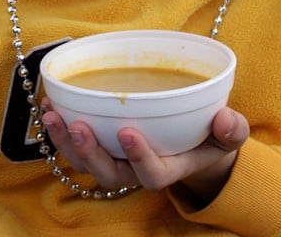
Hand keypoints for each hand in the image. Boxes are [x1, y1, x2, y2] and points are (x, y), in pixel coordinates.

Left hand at [41, 101, 248, 201]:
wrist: (191, 143)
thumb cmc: (207, 137)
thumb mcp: (226, 135)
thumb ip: (230, 130)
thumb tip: (226, 119)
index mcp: (167, 167)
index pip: (150, 174)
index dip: (138, 157)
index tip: (127, 132)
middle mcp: (136, 168)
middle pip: (108, 173)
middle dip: (90, 153)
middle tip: (78, 126)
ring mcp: (115, 158)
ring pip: (85, 162)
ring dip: (65, 141)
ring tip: (52, 115)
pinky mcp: (100, 143)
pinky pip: (75, 144)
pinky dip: (60, 127)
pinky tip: (49, 105)